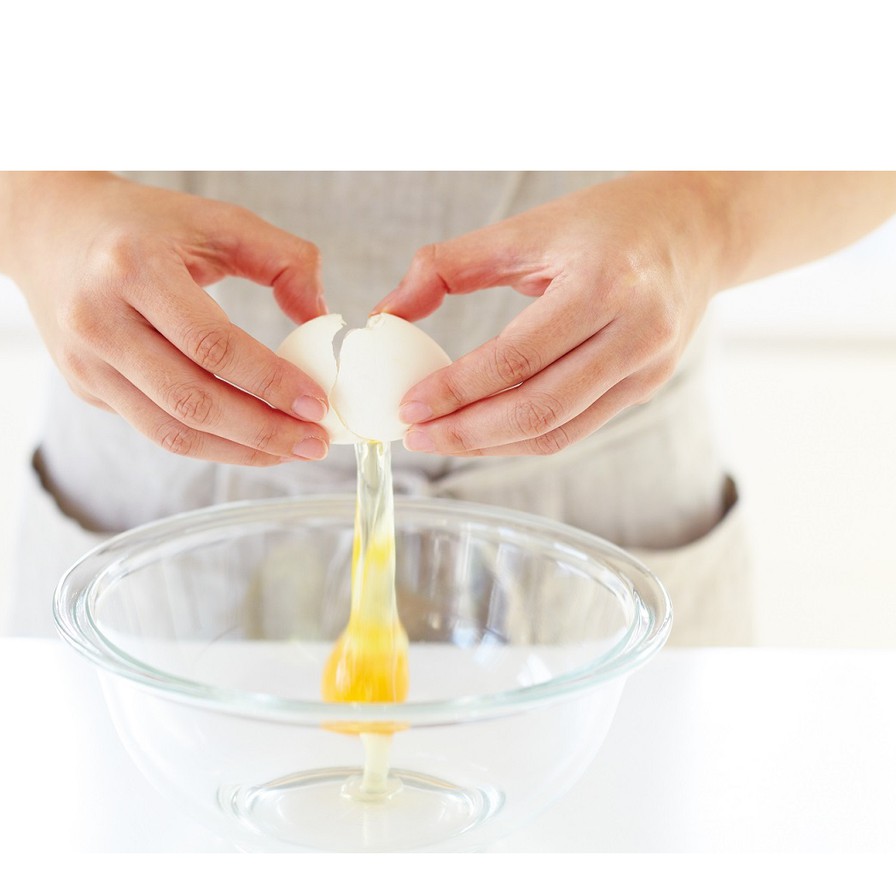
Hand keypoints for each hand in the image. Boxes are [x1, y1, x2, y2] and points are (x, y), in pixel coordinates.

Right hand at [8, 174, 331, 463]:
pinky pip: (155, 429)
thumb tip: (320, 316)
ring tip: (289, 451)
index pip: (213, 345)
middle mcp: (98, 319)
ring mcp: (85, 361)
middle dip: (263, 431)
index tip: (317, 403)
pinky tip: (248, 441)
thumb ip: (281, 258)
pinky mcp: (84, 386)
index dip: (270, 382)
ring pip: (172, 431)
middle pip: (193, 400)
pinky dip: (209, 444)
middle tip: (314, 442)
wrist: (47, 228)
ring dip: (239, 451)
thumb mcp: (215, 219)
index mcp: (133, 268)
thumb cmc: (143, 224)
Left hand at [376, 173, 726, 456]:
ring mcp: (647, 368)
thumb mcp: (527, 228)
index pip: (516, 358)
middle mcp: (635, 333)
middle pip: (539, 408)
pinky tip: (483, 433)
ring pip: (558, 431)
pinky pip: (575, 428)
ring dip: (492, 446)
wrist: (698, 227)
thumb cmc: (608, 221)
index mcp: (604, 285)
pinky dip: (522, 438)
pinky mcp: (646, 387)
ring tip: (441, 440)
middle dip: (467, 433)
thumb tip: (388, 312)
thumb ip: (449, 266)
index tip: (408, 405)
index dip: (456, 390)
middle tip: (416, 435)